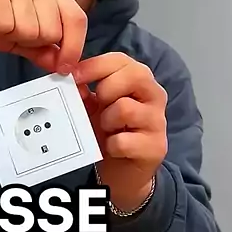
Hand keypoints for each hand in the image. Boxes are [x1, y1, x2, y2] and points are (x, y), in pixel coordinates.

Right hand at [0, 0, 87, 72]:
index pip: (77, 19)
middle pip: (51, 31)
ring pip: (28, 30)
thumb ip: (44, 50)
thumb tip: (64, 66)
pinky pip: (4, 24)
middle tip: (11, 31)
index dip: (73, 48)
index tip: (63, 69)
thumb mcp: (22, 40)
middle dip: (29, 42)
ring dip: (9, 35)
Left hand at [74, 53, 167, 210]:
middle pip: (134, 75)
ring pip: (126, 108)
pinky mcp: (155, 147)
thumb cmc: (110, 131)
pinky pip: (123, 141)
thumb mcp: (95, 106)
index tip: (73, 76)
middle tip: (99, 106)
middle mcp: (155, 96)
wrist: (123, 171)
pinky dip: (111, 145)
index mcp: (140, 80)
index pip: (121, 60)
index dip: (94, 66)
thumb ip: (85, 90)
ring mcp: (158, 122)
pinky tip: (112, 147)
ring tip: (107, 129)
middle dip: (106, 90)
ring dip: (107, 120)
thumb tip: (72, 80)